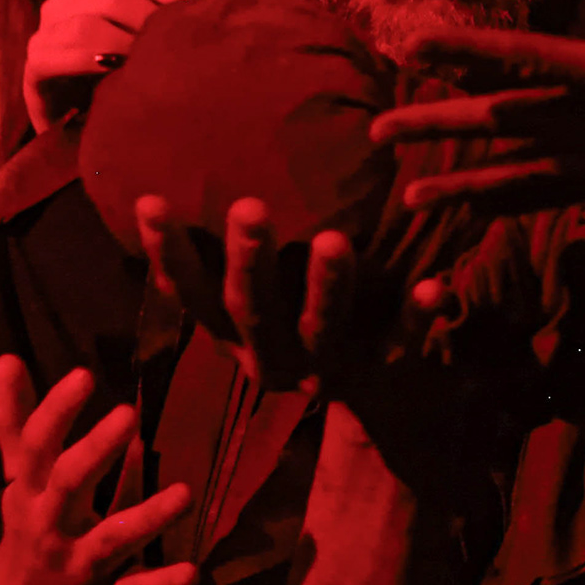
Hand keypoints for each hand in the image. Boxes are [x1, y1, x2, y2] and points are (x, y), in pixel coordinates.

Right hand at [0, 357, 198, 584]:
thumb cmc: (28, 521)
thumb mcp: (18, 474)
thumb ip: (15, 419)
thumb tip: (6, 359)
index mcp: (30, 489)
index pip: (36, 445)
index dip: (56, 410)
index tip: (84, 375)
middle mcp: (50, 524)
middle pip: (69, 484)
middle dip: (95, 451)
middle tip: (128, 414)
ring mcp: (78, 563)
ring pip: (110, 539)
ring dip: (146, 518)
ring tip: (184, 492)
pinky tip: (192, 572)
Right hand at [22, 0, 196, 132]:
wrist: (88, 129)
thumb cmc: (128, 82)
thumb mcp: (151, 45)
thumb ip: (170, 20)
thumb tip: (208, 4)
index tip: (195, 11)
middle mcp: (68, 2)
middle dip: (150, 21)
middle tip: (173, 50)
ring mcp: (47, 32)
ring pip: (86, 23)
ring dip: (123, 44)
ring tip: (147, 66)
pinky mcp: (34, 66)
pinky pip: (54, 55)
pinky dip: (87, 62)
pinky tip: (113, 73)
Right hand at [142, 192, 447, 397]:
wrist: (374, 407)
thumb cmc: (301, 326)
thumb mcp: (257, 305)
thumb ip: (228, 258)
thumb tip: (179, 177)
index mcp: (233, 337)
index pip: (190, 294)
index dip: (168, 254)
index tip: (151, 200)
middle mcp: (271, 358)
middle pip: (253, 310)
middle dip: (250, 262)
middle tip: (249, 209)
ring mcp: (327, 370)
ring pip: (321, 329)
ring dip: (327, 286)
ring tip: (335, 241)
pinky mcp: (381, 376)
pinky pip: (400, 345)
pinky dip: (415, 317)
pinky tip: (434, 285)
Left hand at [370, 0, 584, 208]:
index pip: (535, 64)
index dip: (471, 56)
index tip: (413, 50)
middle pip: (515, 128)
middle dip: (445, 131)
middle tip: (376, 140)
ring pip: (533, 176)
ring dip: (471, 185)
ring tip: (414, 198)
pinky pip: (567, 195)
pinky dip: (521, 203)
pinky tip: (489, 212)